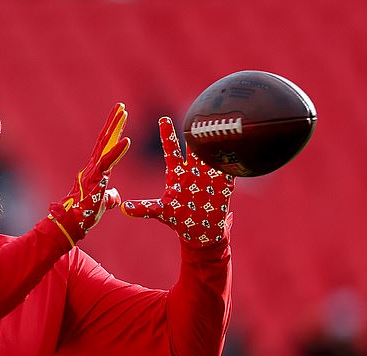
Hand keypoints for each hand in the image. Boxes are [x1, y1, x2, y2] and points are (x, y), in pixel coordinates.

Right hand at [48, 103, 130, 246]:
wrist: (69, 226)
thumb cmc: (84, 216)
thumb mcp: (101, 204)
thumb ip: (109, 196)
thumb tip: (115, 196)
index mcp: (95, 172)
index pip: (106, 148)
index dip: (113, 133)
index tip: (120, 117)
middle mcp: (92, 168)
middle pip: (105, 141)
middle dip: (113, 123)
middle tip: (121, 106)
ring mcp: (92, 173)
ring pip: (105, 146)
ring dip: (115, 128)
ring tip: (123, 113)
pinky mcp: (94, 181)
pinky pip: (107, 163)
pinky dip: (117, 151)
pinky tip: (126, 140)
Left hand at [121, 117, 233, 246]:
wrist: (200, 231)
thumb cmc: (179, 218)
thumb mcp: (161, 212)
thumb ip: (144, 208)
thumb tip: (123, 209)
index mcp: (177, 174)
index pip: (171, 150)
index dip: (167, 135)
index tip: (163, 119)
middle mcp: (194, 171)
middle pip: (194, 147)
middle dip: (194, 131)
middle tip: (195, 112)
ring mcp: (210, 176)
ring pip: (212, 153)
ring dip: (215, 140)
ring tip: (219, 122)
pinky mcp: (224, 185)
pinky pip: (230, 169)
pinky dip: (235, 159)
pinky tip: (242, 145)